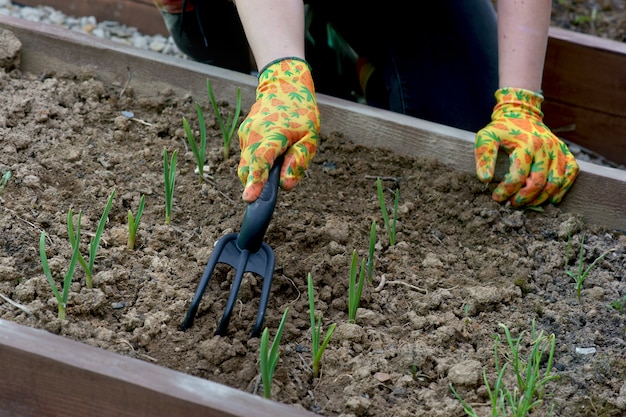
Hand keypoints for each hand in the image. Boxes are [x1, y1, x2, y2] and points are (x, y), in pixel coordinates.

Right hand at [237, 58, 320, 201]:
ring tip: (280, 157)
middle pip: (248, 169)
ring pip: (247, 165)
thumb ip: (299, 161)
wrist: (283, 86)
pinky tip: (274, 151)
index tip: (249, 198)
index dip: (256, 181)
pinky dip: (258, 163)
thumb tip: (286, 185)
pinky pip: (248, 157)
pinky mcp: (242, 136)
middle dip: (255, 184)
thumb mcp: (310, 137)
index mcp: (273, 134)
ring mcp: (245, 135)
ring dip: (259, 172)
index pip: (261, 161)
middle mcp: (253, 135)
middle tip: (270, 188)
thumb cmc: (301, 113)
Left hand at [474, 88, 578, 206]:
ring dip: (541, 198)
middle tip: (512, 204)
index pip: (518, 177)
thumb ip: (484, 157)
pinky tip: (550, 198)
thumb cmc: (502, 129)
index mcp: (526, 145)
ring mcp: (557, 150)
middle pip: (539, 183)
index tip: (497, 197)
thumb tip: (484, 180)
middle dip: (524, 198)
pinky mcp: (565, 151)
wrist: (521, 113)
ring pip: (555, 183)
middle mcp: (545, 147)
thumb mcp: (486, 138)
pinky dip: (562, 188)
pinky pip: (571, 173)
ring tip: (527, 203)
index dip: (507, 191)